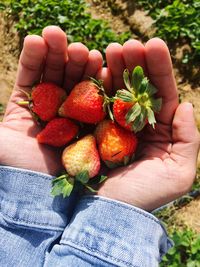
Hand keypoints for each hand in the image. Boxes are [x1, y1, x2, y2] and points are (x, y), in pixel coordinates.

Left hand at [0, 26, 104, 175]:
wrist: (43, 200)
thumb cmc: (16, 170)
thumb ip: (0, 124)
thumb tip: (3, 100)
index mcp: (28, 110)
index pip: (32, 76)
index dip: (35, 57)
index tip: (39, 38)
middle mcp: (52, 113)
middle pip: (58, 77)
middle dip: (62, 57)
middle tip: (68, 42)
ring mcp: (75, 119)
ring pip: (78, 86)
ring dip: (81, 66)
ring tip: (86, 51)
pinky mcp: (94, 127)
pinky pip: (96, 103)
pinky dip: (97, 84)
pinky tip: (100, 65)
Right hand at [97, 38, 199, 210]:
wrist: (107, 215)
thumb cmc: (143, 197)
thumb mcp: (178, 173)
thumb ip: (188, 139)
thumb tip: (185, 104)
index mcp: (156, 131)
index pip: (160, 94)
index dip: (159, 69)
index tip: (154, 45)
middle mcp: (133, 125)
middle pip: (136, 87)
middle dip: (135, 63)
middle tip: (131, 43)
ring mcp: (108, 125)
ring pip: (113, 91)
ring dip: (113, 68)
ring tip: (112, 48)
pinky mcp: (87, 129)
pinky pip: (90, 103)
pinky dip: (92, 85)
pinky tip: (94, 68)